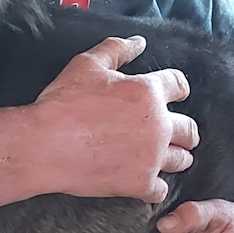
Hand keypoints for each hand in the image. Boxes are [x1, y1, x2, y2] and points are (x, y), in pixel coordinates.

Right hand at [31, 35, 199, 203]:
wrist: (44, 145)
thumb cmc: (63, 103)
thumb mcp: (86, 65)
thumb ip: (116, 49)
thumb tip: (139, 42)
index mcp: (148, 92)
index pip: (179, 86)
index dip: (177, 89)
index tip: (173, 95)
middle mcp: (158, 126)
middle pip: (189, 129)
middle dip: (183, 129)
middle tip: (172, 131)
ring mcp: (152, 157)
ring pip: (181, 159)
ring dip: (175, 156)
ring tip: (162, 157)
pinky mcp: (140, 184)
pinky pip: (161, 189)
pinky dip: (155, 186)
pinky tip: (145, 182)